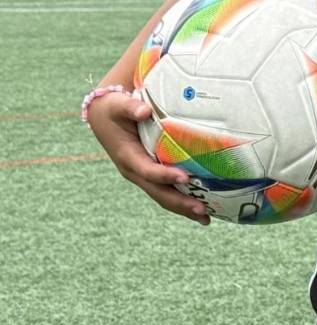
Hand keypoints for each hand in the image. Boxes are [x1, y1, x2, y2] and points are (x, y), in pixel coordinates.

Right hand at [87, 92, 209, 224]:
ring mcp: (142, 175)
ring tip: (206, 218)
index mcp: (127, 156)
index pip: (147, 170)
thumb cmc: (113, 109)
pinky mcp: (150, 175)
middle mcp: (134, 171)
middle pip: (158, 192)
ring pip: (163, 196)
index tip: (185, 178)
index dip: (165, 176)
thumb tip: (144, 111)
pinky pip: (166, 191)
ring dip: (184, 208)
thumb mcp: (118, 105)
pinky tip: (202, 207)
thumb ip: (130, 107)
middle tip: (203, 211)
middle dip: (180, 203)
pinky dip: (182, 201)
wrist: (103, 117)